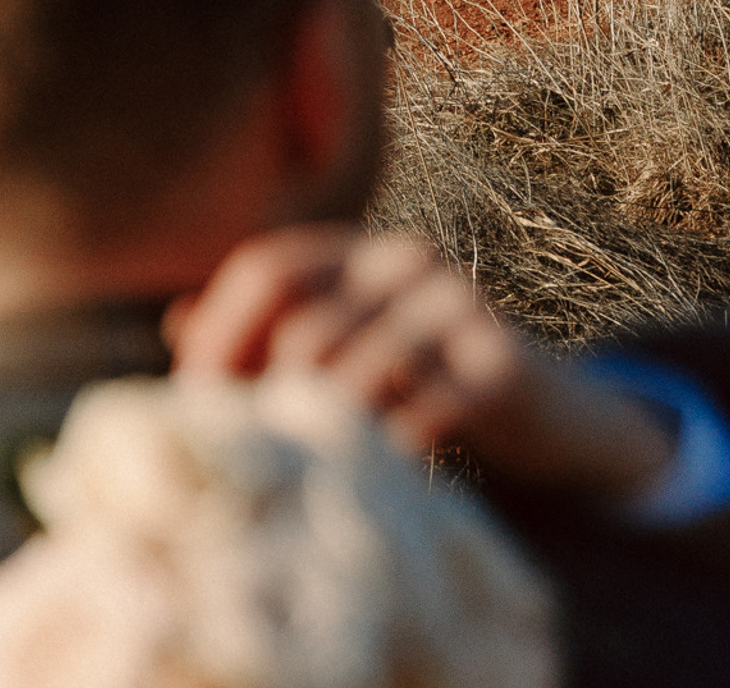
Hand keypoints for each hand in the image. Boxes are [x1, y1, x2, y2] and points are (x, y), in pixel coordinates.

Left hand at [167, 224, 673, 499]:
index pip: (265, 269)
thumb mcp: (347, 346)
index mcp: (353, 249)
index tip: (192, 397)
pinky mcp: (501, 361)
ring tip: (301, 476)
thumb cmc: (423, 379)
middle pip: (303, 322)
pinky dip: (391, 449)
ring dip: (322, 431)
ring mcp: (456, 303)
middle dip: (263, 395)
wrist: (553, 415)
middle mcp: (401, 258)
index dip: (222, 331)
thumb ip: (269, 333)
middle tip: (246, 454)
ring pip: (358, 366)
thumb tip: (176, 325)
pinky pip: (427, 407)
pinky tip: (374, 481)